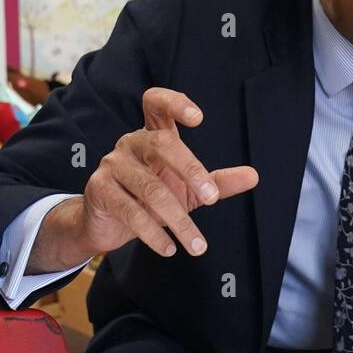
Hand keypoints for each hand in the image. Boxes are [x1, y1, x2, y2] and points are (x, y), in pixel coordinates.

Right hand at [58, 88, 258, 261]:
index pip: (157, 104)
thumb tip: (253, 176)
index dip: (175, 104)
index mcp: (153, 134)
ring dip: (178, 220)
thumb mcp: (188, 190)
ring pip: (150, 188)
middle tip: (212, 198)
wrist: (109, 224)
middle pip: (162, 145)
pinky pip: (130, 212)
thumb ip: (218, 182)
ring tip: (198, 245)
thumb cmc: (151, 198)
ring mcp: (112, 165)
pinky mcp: (99, 190)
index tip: (199, 118)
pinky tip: (170, 248)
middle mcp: (131, 143)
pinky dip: (153, 234)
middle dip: (191, 170)